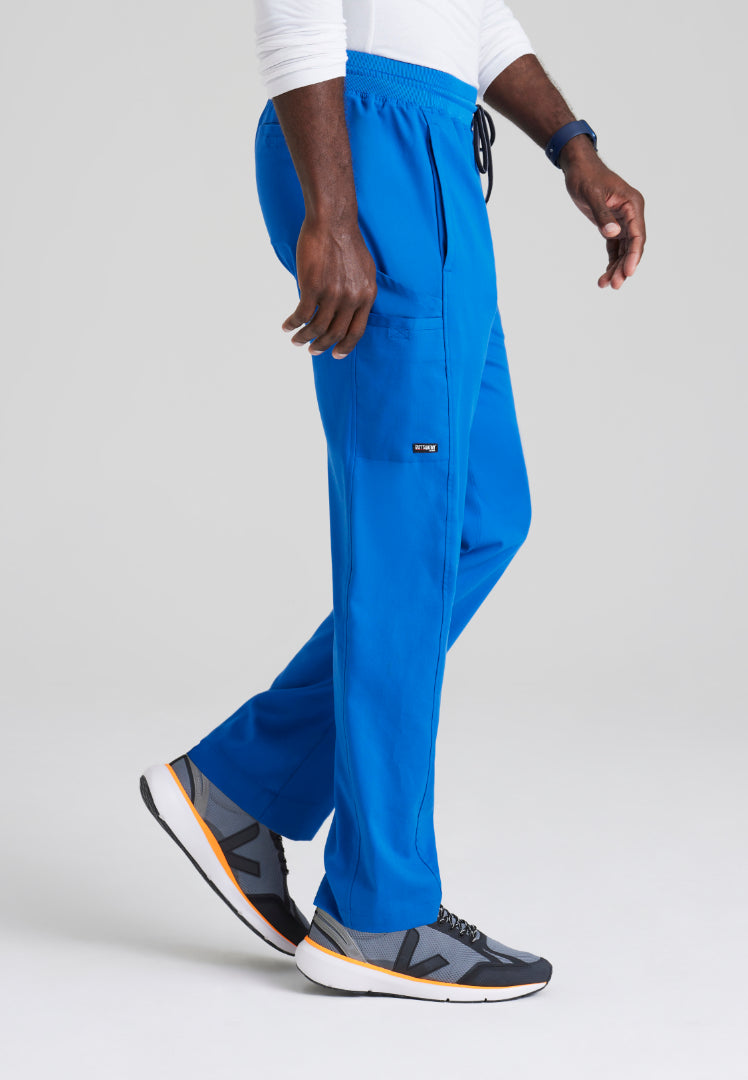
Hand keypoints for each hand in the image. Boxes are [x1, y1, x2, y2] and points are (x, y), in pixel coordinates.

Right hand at [281, 214, 377, 357]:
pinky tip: (286, 326)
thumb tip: (351, 308)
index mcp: (366, 296)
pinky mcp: (312, 287)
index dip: (345, 345)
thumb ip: (359, 292)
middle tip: (311, 350)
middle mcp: (351, 298)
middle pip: (335, 333)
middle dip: (321, 346)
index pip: (357, 331)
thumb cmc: (346, 242)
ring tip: (295, 341)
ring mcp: (332, 294)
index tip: (336, 354)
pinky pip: (301, 315)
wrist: (333, 220)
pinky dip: (292, 324)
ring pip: (316, 328)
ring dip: (304, 338)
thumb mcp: (364, 270)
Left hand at [560, 137, 645, 289]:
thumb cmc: (586, 176)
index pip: (638, 235)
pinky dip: (611, 262)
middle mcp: (631, 214)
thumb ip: (603, 215)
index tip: (628, 272)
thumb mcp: (592, 195)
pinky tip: (604, 276)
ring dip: (617, 268)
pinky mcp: (611, 226)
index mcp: (632, 204)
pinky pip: (614, 248)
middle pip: (632, 246)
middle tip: (614, 285)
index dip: (634, 255)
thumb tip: (613, 234)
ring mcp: (622, 221)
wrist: (578, 168)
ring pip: (624, 250)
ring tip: (606, 285)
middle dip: (624, 266)